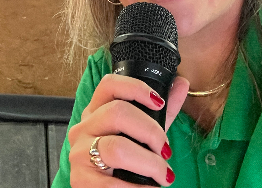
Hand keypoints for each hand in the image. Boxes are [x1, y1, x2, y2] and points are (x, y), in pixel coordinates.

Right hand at [67, 74, 188, 187]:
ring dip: (150, 163)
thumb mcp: (142, 136)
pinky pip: (114, 183)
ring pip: (117, 147)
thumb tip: (181, 84)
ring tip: (163, 175)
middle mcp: (83, 129)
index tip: (158, 102)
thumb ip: (162, 113)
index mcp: (95, 113)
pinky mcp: (81, 180)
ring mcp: (79, 154)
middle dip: (151, 131)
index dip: (136, 88)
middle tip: (165, 150)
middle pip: (116, 112)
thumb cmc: (123, 164)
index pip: (109, 85)